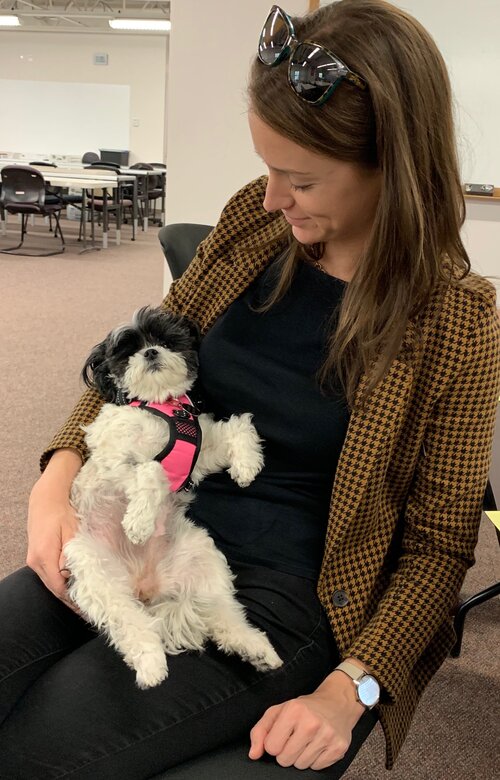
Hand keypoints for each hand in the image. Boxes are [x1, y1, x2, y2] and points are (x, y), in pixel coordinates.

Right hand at [26, 448, 81, 608]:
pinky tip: (71, 583)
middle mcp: (35, 562)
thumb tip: (74, 575)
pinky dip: (59, 581)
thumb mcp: (72, 532)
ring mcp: (33, 560)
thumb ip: (72, 555)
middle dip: (70, 599)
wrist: (45, 499)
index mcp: (44, 557)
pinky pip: (48, 575)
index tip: (88, 607)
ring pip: (50, 582)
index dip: (73, 600)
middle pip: (53, 588)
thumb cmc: (61, 513)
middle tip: (89, 607)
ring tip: (83, 598)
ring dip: (65, 591)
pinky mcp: (35, 557)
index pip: (58, 587)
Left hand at [249, 670, 365, 770]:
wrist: (337, 703)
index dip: (274, 744)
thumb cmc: (304, 708)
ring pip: (301, 766)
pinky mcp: (339, 748)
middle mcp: (311, 723)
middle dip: (286, 752)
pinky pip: (317, 768)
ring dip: (301, 757)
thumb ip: (260, 731)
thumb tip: (253, 754)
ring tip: (307, 741)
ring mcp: (327, 736)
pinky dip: (315, 760)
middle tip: (295, 738)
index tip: (282, 735)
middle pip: (285, 760)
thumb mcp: (279, 711)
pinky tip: (318, 745)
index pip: (271, 747)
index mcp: (294, 711)